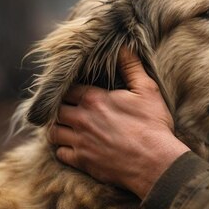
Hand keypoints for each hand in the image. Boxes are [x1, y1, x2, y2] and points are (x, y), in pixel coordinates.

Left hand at [48, 46, 189, 198]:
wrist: (155, 161)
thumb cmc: (152, 124)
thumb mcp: (147, 90)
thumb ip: (132, 67)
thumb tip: (123, 47)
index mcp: (94, 99)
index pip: (68, 90)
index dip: (70, 89)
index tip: (76, 91)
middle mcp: (81, 119)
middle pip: (56, 110)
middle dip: (60, 108)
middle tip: (69, 108)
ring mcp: (79, 141)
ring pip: (53, 132)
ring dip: (58, 128)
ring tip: (66, 126)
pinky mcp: (82, 161)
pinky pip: (60, 153)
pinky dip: (63, 149)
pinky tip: (73, 146)